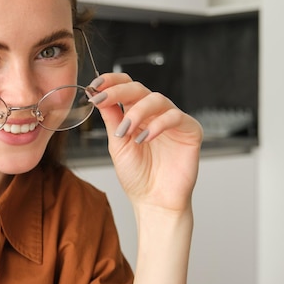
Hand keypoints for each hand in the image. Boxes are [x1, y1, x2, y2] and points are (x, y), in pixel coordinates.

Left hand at [87, 73, 201, 212]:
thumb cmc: (137, 175)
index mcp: (135, 114)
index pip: (125, 87)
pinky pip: (175, 117)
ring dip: (136, 112)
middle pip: (138, 89)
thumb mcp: (117, 144)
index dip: (111, 81)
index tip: (94, 85)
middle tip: (102, 99)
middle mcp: (154, 114)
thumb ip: (111, 118)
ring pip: (156, 99)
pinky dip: (158, 124)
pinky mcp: (190, 130)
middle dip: (118, 91)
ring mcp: (172, 121)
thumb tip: (98, 95)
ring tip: (125, 130)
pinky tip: (145, 138)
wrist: (154, 201)